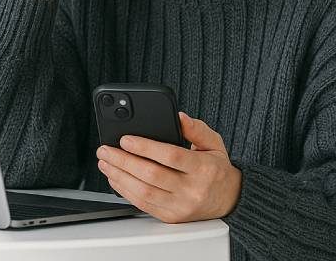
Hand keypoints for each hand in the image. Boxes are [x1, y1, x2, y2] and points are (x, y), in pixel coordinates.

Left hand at [96, 111, 241, 222]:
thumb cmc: (217, 169)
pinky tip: (115, 178)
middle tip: (106, 149)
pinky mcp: (171, 217)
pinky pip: (143, 204)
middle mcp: (192, 189)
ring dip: (119, 176)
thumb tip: (179, 117)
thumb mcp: (214, 143)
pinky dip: (125, 191)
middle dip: (123, 161)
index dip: (145, 147)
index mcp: (203, 168)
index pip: (170, 156)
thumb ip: (196, 129)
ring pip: (143, 192)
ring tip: (106, 162)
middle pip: (151, 175)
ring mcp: (180, 206)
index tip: (125, 139)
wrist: (229, 199)